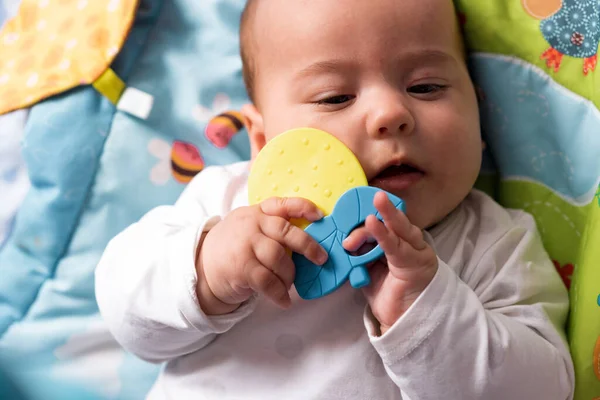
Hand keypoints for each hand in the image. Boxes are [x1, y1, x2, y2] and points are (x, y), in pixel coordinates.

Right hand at [196, 197, 327, 314]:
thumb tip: (308, 242)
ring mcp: (245, 246)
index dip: (302, 207)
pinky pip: (268, 281)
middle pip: (285, 232)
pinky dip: (279, 293)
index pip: (281, 204)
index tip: (319, 215)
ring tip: (288, 284)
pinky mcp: (241, 268)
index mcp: (257, 213)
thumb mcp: (247, 227)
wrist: (201, 267)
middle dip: (307, 246)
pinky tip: (284, 301)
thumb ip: (271, 227)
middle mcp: (251, 225)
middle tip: (321, 259)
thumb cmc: (233, 247)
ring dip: (290, 275)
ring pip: (279, 259)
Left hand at [343, 191, 437, 334]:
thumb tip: (343, 240)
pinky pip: (395, 246)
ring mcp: (416, 251)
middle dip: (382, 209)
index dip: (373, 213)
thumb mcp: (369, 268)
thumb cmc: (388, 294)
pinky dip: (383, 234)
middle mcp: (411, 243)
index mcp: (400, 241)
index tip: (356, 206)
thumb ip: (361, 253)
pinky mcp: (415, 262)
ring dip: (384, 217)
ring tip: (376, 203)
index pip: (386, 222)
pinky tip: (373, 222)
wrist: (403, 320)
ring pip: (397, 229)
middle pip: (393, 222)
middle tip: (373, 196)